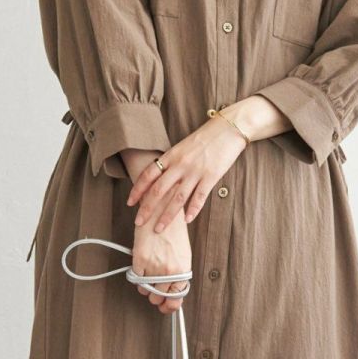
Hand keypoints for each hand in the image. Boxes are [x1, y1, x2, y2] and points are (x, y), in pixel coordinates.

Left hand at [126, 115, 247, 233]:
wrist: (228, 129)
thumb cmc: (206, 137)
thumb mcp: (183, 146)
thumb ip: (172, 162)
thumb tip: (161, 177)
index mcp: (171, 156)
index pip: (148, 175)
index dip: (138, 190)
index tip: (130, 203)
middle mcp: (180, 165)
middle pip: (158, 190)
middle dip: (147, 209)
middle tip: (139, 223)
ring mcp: (195, 171)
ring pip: (177, 198)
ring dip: (166, 216)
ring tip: (159, 229)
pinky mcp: (211, 176)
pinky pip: (199, 197)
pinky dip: (193, 210)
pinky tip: (187, 221)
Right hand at [132, 215, 190, 314]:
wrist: (162, 212)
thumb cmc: (174, 232)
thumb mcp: (183, 255)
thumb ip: (178, 276)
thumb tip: (172, 293)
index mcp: (182, 270)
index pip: (175, 299)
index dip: (168, 306)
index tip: (165, 308)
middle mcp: (169, 271)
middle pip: (157, 297)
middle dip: (155, 294)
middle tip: (155, 286)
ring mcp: (154, 266)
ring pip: (145, 290)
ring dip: (145, 285)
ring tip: (149, 272)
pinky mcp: (140, 260)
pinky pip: (136, 278)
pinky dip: (137, 275)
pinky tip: (142, 266)